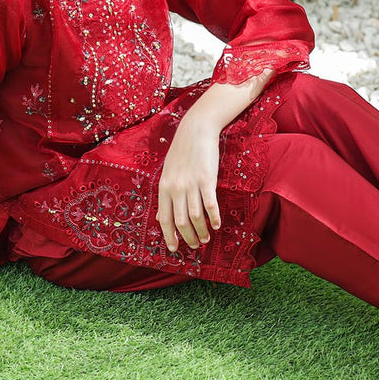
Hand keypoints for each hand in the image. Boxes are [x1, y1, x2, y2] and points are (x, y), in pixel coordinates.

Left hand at [156, 115, 221, 252]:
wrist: (195, 130)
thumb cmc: (182, 152)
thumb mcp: (167, 173)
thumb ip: (166, 196)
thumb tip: (161, 218)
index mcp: (164, 188)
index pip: (164, 219)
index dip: (169, 236)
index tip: (174, 249)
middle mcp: (176, 189)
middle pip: (181, 222)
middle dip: (188, 238)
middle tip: (195, 245)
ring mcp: (191, 185)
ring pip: (195, 217)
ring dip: (202, 231)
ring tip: (206, 238)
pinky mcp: (207, 180)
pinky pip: (210, 205)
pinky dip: (213, 217)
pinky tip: (217, 225)